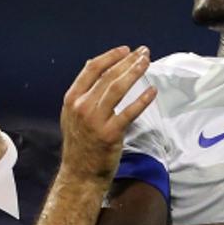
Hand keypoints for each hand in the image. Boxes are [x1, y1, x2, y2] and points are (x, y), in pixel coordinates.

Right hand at [59, 46, 156, 183]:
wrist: (79, 173)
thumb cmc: (80, 143)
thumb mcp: (72, 114)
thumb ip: (83, 91)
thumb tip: (93, 64)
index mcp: (72, 99)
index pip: (92, 69)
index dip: (111, 57)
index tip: (126, 50)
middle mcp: (82, 107)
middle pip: (108, 76)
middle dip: (128, 61)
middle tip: (144, 52)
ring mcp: (95, 120)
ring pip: (118, 89)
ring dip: (134, 72)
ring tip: (147, 63)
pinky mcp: (110, 134)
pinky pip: (129, 112)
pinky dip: (142, 100)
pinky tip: (152, 91)